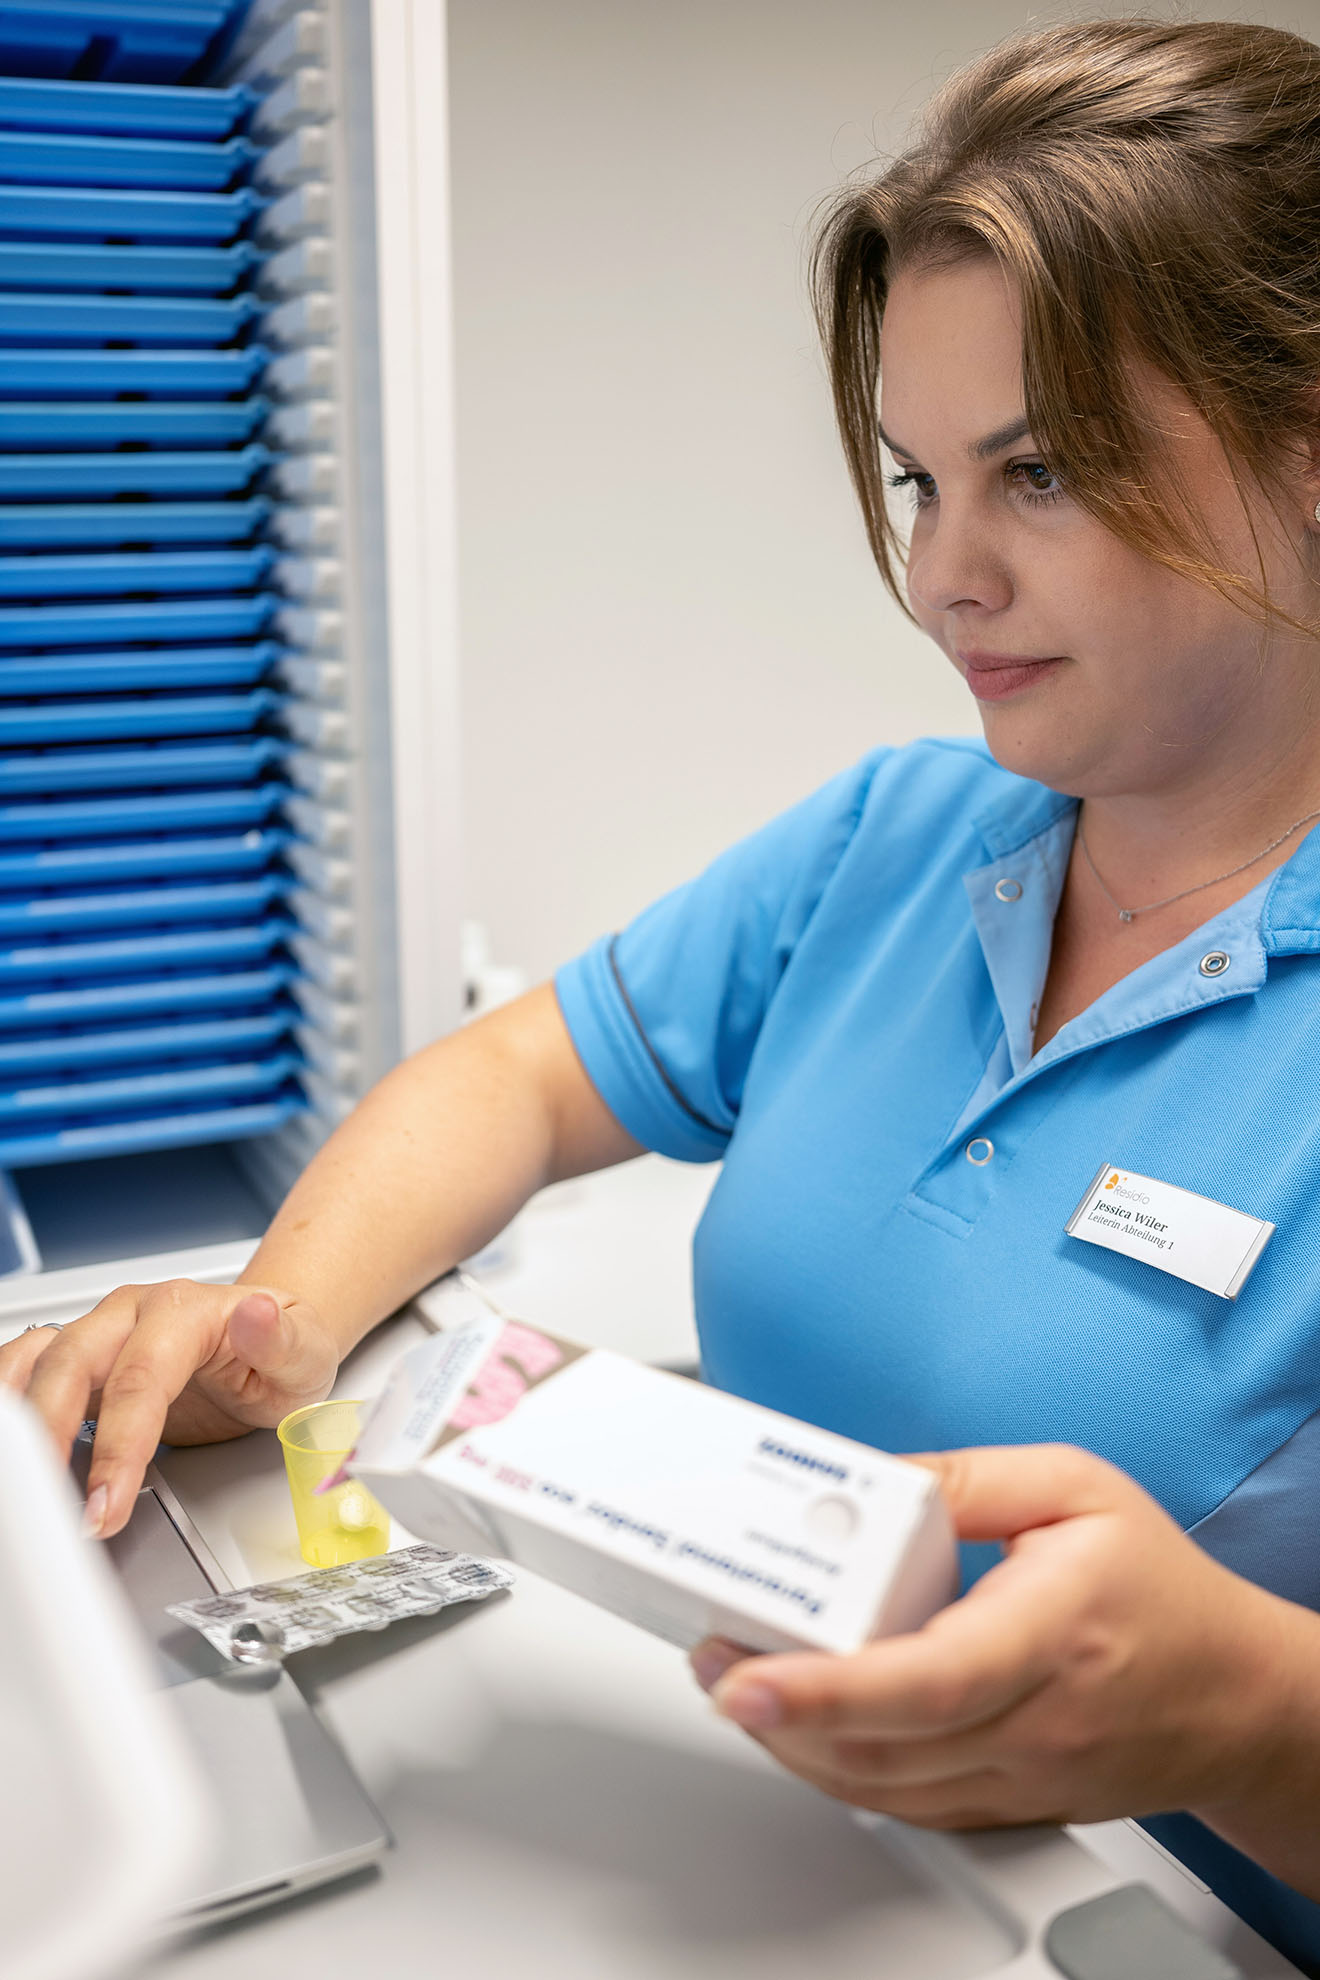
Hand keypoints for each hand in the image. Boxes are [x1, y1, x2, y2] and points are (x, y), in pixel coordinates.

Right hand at [0, 1281, 338, 1537]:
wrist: (271, 1337)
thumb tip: (258, 1316)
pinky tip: (15, 1451)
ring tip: (19, 1482)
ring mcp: (101, 1332)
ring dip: (19, 1418)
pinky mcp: (82, 1359)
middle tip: (57, 1510)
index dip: (119, 1445)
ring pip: (36, 1362)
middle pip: (71, 1365)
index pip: (141, 1378)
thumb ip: (282, 1342)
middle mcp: (132, 1314)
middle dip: (52, 1440)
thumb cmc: (286, 1349)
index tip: (107, 1504)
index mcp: (185, 1310)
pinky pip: (27, 1369)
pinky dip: (12, 1404)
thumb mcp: (308, 1352)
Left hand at [689, 1444, 1295, 1829]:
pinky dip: (839, 1772)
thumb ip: (966, 1478)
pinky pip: (906, 1805)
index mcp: (1050, 1635)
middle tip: (712, 1657)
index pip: (926, 1682)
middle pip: (883, 1746)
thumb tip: (867, 1480)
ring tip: (737, 1682)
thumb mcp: (1076, 1488)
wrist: (1238, 1696)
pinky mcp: (1005, 1806)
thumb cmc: (1163, 1589)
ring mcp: (1018, 1779)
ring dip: (795, 1745)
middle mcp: (1032, 1725)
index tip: (749, 1674)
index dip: (826, 1688)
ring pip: (882, 1787)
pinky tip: (800, 1728)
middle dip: (777, 1711)